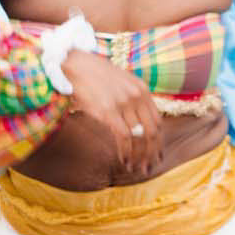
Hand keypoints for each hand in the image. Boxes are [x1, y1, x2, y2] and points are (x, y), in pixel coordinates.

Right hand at [59, 50, 163, 176]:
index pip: (158, 121)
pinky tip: (124, 160)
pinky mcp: (108, 111)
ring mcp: (123, 103)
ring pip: (139, 137)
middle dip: (152, 153)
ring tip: (135, 169)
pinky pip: (124, 137)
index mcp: (142, 90)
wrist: (75, 65)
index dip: (159, 142)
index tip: (156, 155)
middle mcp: (136, 96)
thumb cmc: (94, 76)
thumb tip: (138, 122)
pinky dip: (125, 152)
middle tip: (148, 168)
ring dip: (138, 157)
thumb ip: (133, 99)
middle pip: (152, 131)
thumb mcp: (121, 83)